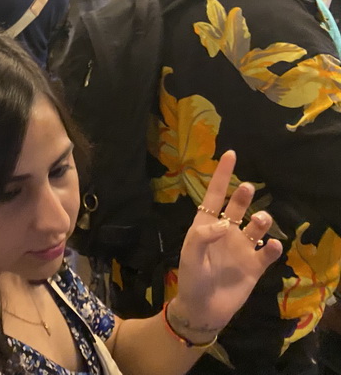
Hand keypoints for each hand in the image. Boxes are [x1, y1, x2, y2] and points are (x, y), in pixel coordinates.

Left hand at [173, 150, 281, 336]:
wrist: (203, 308)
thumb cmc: (191, 278)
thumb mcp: (189, 255)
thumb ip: (202, 236)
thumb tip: (225, 222)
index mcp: (206, 225)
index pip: (214, 195)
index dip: (222, 175)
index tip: (231, 154)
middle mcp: (226, 232)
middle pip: (237, 206)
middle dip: (243, 195)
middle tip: (247, 188)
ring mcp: (242, 248)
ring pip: (257, 226)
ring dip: (261, 220)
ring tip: (260, 220)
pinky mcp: (255, 266)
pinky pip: (268, 251)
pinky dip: (273, 246)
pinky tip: (272, 245)